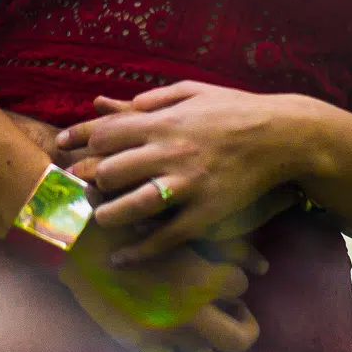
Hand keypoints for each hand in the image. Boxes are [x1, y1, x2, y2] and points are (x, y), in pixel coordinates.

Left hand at [57, 81, 298, 262]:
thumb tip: (123, 103)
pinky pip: (164, 239)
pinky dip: (138, 253)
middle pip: (110, 171)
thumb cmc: (237, 110)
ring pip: (131, 206)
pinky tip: (120, 260)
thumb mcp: (195, 91)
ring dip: (107, 215)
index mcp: (164, 122)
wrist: (282, 136)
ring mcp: (187, 186)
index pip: (106, 134)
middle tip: (83, 188)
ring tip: (100, 218)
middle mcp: (170, 153)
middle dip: (91, 181)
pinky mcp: (205, 214)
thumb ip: (157, 98)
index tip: (69, 150)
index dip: (81, 142)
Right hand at [60, 217, 258, 351]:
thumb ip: (225, 247)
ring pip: (202, 351)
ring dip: (200, 332)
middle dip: (242, 325)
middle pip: (240, 340)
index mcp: (201, 280)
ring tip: (183, 308)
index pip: (240, 286)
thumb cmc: (129, 222)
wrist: (77, 240)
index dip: (233, 279)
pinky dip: (166, 343)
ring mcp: (161, 333)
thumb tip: (262, 268)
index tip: (225, 276)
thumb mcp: (180, 229)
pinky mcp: (135, 343)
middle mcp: (187, 313)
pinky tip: (155, 319)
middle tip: (230, 312)